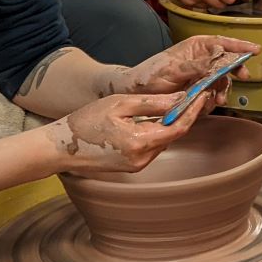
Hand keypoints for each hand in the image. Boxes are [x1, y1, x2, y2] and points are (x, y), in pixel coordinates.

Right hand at [47, 90, 206, 173]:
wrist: (60, 148)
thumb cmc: (86, 121)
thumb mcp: (119, 104)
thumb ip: (152, 103)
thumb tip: (180, 98)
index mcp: (140, 142)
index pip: (178, 128)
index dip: (193, 111)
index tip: (202, 95)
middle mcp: (142, 159)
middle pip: (173, 136)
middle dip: (183, 116)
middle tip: (192, 95)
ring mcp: (137, 166)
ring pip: (163, 142)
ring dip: (169, 125)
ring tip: (172, 104)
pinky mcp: (131, 167)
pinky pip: (151, 148)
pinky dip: (156, 133)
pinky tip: (152, 119)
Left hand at [112, 34, 260, 96]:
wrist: (137, 94)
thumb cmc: (150, 74)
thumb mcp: (171, 68)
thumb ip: (195, 65)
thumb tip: (215, 60)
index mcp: (197, 47)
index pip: (223, 43)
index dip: (241, 46)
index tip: (256, 50)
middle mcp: (203, 60)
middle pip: (228, 62)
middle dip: (236, 70)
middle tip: (244, 76)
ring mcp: (202, 76)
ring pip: (223, 82)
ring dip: (224, 90)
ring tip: (219, 99)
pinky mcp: (199, 92)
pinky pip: (213, 96)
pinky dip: (213, 101)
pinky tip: (207, 104)